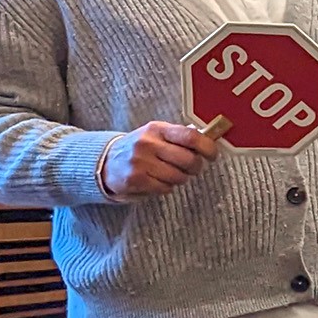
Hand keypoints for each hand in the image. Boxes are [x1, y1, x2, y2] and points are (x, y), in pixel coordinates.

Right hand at [102, 121, 217, 197]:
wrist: (105, 162)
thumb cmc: (140, 148)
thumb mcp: (156, 135)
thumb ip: (180, 136)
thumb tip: (209, 139)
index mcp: (157, 129)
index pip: (191, 136)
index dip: (208, 147)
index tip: (212, 155)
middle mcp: (147, 144)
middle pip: (189, 160)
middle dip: (195, 167)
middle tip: (190, 168)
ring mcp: (140, 162)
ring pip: (179, 177)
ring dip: (180, 178)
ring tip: (168, 173)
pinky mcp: (135, 180)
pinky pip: (166, 188)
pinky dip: (166, 187)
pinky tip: (156, 180)